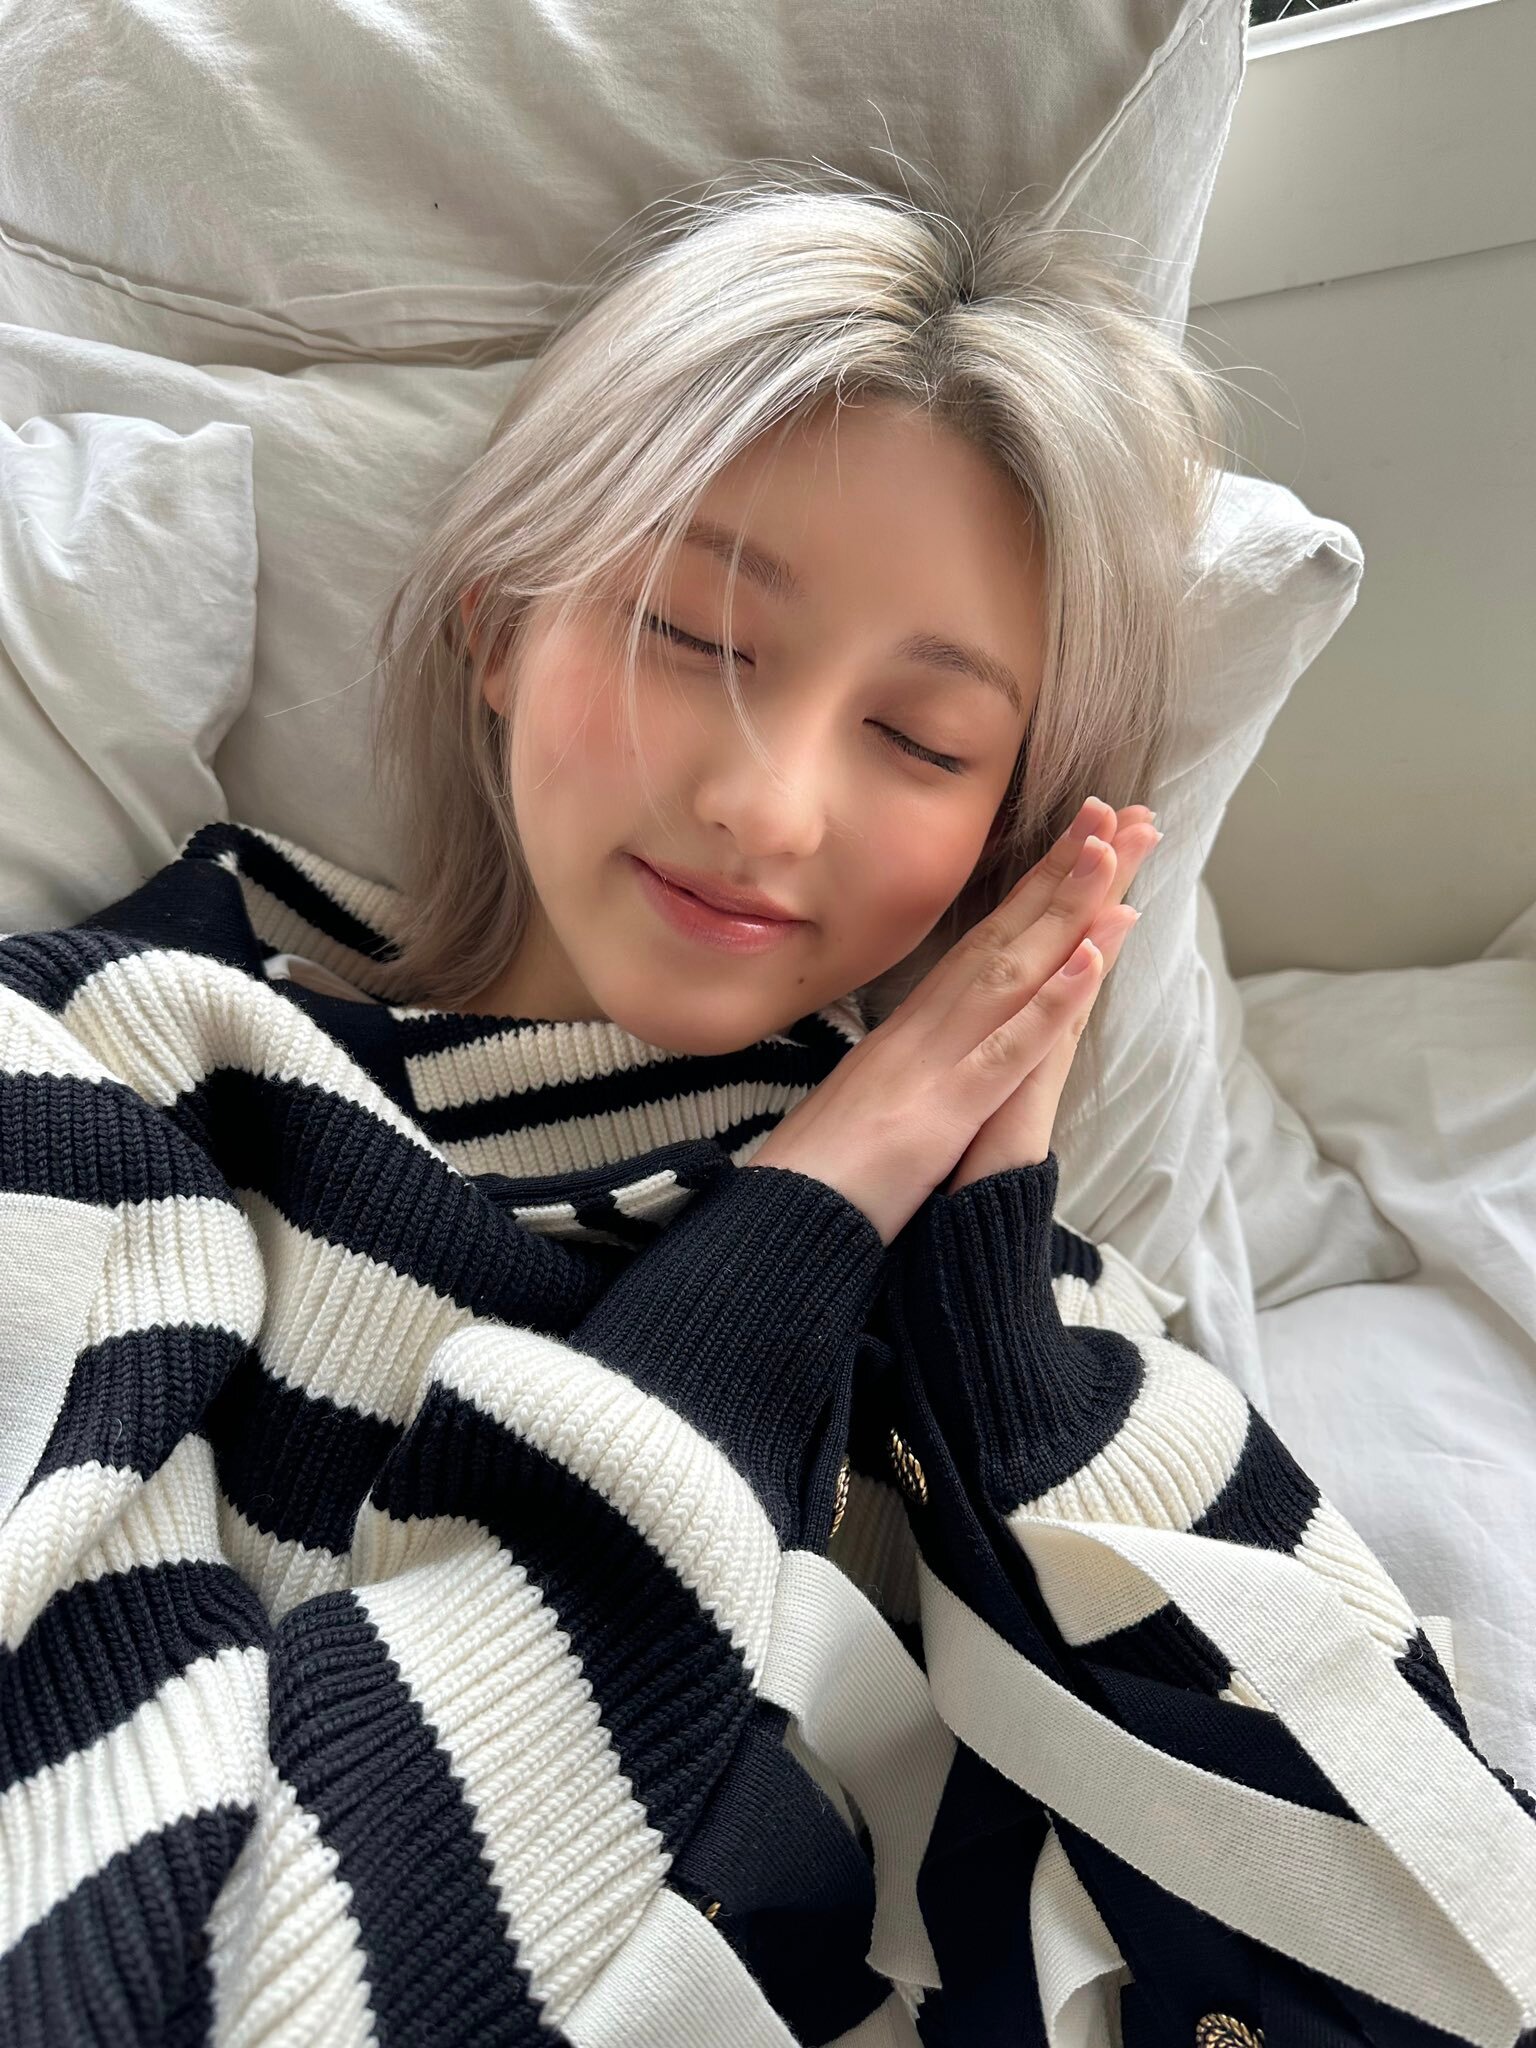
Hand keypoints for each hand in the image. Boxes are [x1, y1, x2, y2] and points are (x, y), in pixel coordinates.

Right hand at [742, 795, 1163, 1245]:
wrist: (775, 1228)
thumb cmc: (816, 1179)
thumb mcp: (867, 1107)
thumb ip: (904, 1072)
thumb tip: (927, 1052)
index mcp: (910, 1032)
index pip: (984, 944)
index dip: (1035, 890)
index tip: (1082, 840)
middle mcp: (922, 1031)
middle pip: (1006, 937)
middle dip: (1067, 873)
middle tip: (1123, 812)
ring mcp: (933, 1065)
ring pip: (1012, 971)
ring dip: (1069, 909)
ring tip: (1117, 850)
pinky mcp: (942, 1113)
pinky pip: (1007, 1051)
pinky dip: (1052, 1001)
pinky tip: (1091, 956)